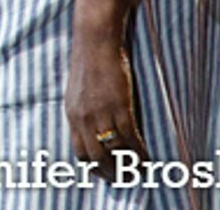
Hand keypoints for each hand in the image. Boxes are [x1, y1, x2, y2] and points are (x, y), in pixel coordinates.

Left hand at [64, 33, 148, 179]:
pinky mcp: (120, 107)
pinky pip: (130, 139)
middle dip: (112, 173)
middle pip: (96, 158)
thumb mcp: (77, 91)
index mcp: (72, 115)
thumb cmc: (89, 62)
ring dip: (127, 166)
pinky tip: (147, 158)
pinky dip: (140, 153)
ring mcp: (102, 113)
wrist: (95, 40)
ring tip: (138, 171)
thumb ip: (82, 111)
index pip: (79, 152)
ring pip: (114, 152)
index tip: (105, 173)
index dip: (93, 167)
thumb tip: (91, 128)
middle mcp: (84, 118)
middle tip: (125, 178)